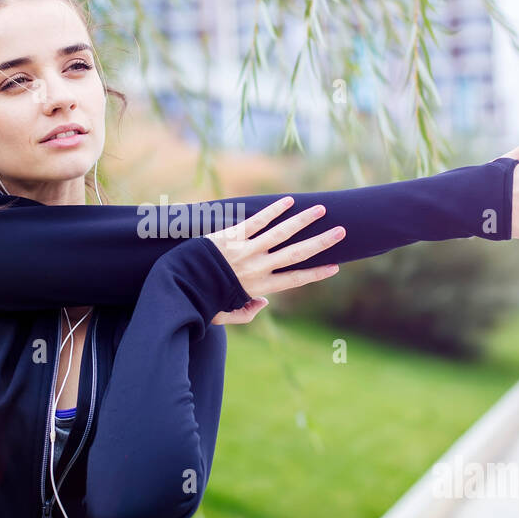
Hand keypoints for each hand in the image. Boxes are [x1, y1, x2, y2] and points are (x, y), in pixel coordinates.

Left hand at [206, 196, 344, 324]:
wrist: (177, 284)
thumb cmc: (201, 301)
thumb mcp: (225, 317)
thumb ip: (247, 313)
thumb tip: (266, 302)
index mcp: (258, 287)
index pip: (295, 279)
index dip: (316, 273)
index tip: (335, 266)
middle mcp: (257, 268)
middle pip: (297, 253)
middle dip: (321, 242)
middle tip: (341, 232)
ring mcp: (246, 250)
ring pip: (281, 232)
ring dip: (304, 220)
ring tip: (321, 209)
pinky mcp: (232, 235)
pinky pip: (257, 220)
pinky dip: (274, 209)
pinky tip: (289, 200)